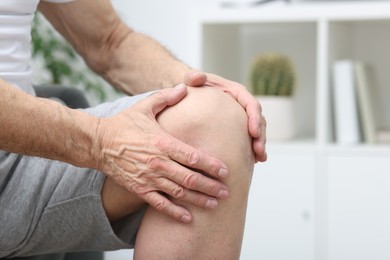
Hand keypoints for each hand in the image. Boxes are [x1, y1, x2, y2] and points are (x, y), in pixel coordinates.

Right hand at [95, 85, 228, 222]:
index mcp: (162, 142)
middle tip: (226, 192)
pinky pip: (159, 204)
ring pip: (179, 193)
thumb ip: (166, 97)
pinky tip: (187, 218)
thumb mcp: (145, 106)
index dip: (211, 165)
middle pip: (190, 178)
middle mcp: (158, 163)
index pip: (193, 157)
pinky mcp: (139, 189)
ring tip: (214, 204)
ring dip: (198, 200)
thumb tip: (185, 86)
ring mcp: (148, 178)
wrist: (98, 142)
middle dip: (211, 186)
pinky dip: (174, 212)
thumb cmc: (123, 124)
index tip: (225, 171)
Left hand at [185, 70, 266, 161]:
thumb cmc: (192, 85)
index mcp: (236, 92)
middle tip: (259, 151)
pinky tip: (253, 162)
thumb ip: (193, 77)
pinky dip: (252, 150)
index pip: (251, 104)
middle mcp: (242, 105)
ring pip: (256, 131)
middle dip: (260, 136)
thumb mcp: (191, 79)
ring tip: (259, 159)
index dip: (255, 118)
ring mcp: (241, 117)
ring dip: (259, 145)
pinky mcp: (237, 128)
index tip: (253, 132)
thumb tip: (198, 77)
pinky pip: (248, 139)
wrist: (190, 94)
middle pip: (258, 120)